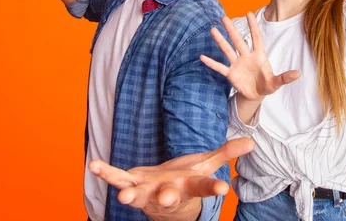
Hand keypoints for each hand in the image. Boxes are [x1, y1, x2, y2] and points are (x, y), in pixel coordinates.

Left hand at [89, 138, 254, 219]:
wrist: (164, 203)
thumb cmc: (186, 180)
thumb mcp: (206, 166)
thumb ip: (226, 153)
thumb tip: (251, 141)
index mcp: (190, 186)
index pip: (205, 187)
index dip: (214, 188)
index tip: (226, 189)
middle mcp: (169, 192)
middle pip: (169, 195)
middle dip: (167, 196)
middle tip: (167, 197)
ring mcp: (147, 192)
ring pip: (139, 194)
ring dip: (130, 195)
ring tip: (121, 197)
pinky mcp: (131, 186)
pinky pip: (117, 179)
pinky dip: (105, 172)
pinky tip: (94, 164)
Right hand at [200, 12, 299, 102]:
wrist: (257, 95)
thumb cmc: (268, 85)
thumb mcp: (277, 83)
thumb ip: (285, 77)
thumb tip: (298, 73)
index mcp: (259, 56)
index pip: (256, 38)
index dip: (253, 26)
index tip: (248, 13)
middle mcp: (246, 57)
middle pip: (238, 41)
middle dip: (231, 30)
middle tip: (224, 17)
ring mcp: (237, 64)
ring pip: (227, 50)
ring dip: (220, 41)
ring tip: (212, 30)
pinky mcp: (231, 74)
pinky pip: (220, 67)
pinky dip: (212, 63)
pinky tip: (202, 57)